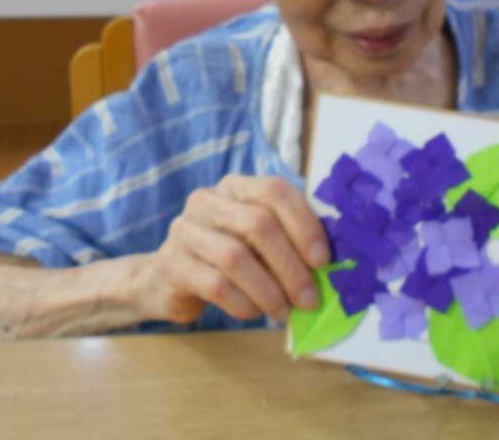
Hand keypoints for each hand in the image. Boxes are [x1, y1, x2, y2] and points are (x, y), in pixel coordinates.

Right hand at [143, 175, 329, 323]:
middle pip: (258, 224)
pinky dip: (243, 303)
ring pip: (235, 257)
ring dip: (269, 291)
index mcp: (236, 187)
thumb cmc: (227, 257)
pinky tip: (254, 312)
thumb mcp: (257, 240)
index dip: (304, 224)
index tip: (323, 261)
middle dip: (291, 266)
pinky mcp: (172, 265)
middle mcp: (207, 201)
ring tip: (284, 312)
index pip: (275, 190)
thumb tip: (330, 263)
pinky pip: (216, 285)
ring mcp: (185, 230)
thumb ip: (287, 239)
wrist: (169, 279)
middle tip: (309, 299)